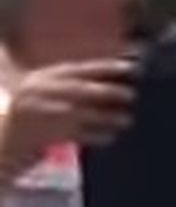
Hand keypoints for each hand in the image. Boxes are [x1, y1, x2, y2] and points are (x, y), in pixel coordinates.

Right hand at [2, 59, 134, 162]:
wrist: (4, 140)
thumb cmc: (33, 111)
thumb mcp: (46, 89)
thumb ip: (73, 81)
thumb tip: (115, 72)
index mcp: (41, 77)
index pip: (77, 69)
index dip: (106, 66)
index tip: (131, 67)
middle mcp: (38, 92)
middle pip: (80, 90)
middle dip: (108, 92)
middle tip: (132, 94)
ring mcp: (39, 114)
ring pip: (80, 114)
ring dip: (107, 118)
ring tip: (127, 119)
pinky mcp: (41, 136)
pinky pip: (75, 135)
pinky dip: (96, 135)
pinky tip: (111, 136)